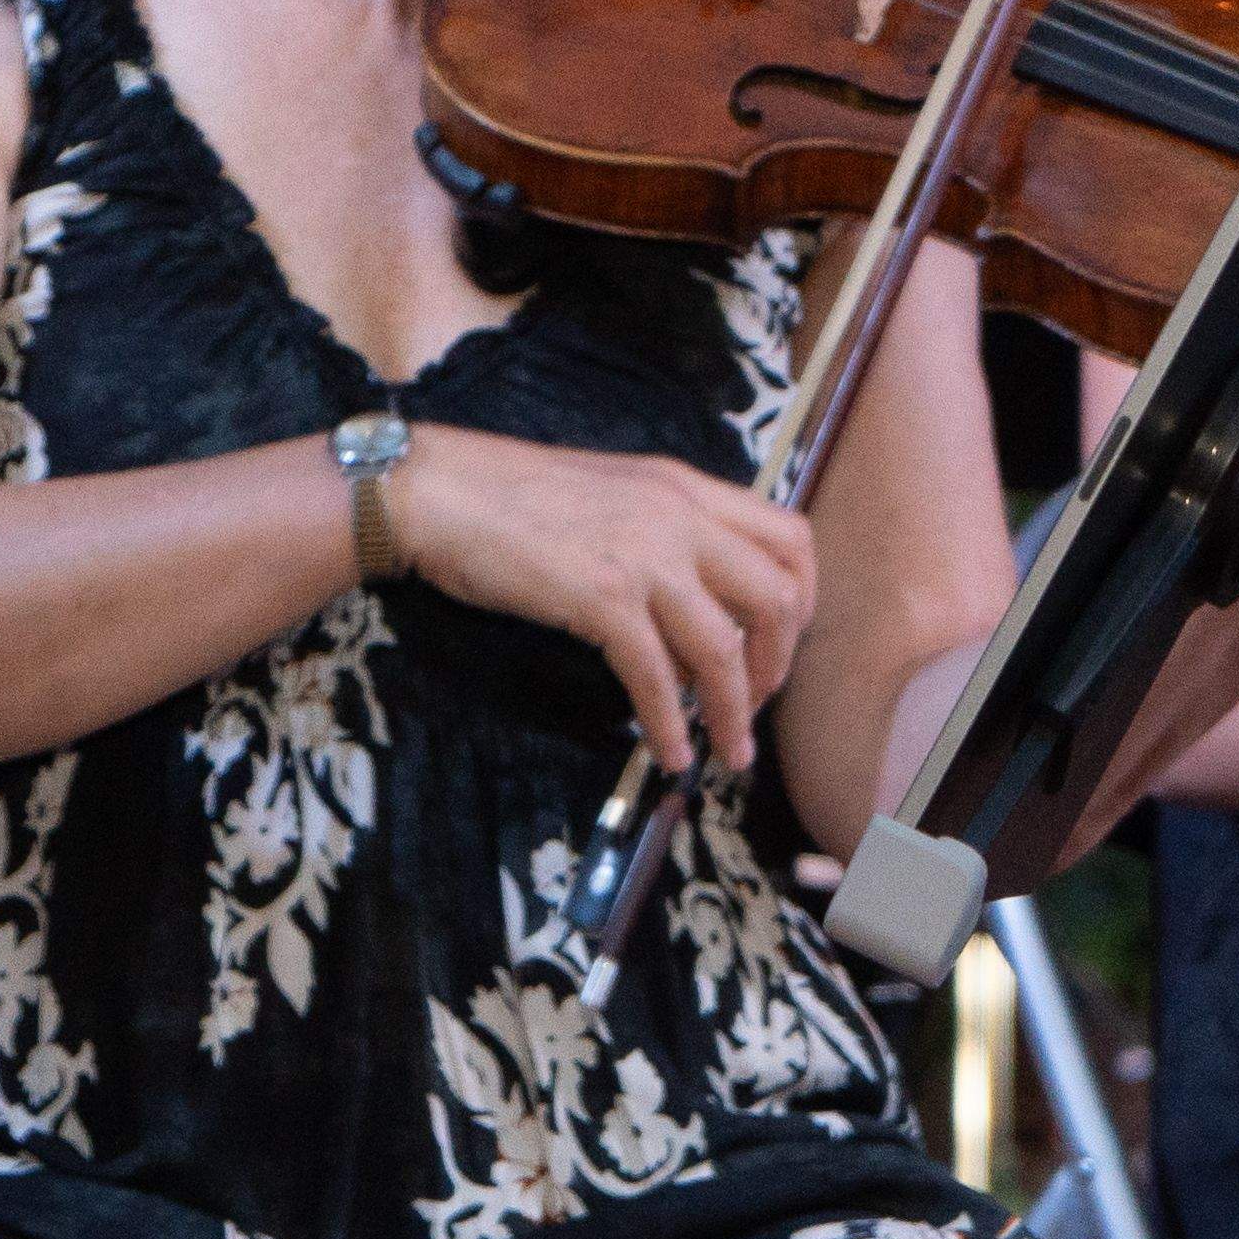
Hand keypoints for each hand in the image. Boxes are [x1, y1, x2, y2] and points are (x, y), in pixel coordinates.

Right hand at [384, 430, 810, 777]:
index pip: (791, 538)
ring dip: (735, 712)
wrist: (436, 489)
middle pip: (778, 597)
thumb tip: (696, 610)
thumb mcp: (612, 494)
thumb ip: (665, 533)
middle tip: (755, 703)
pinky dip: (671, 724)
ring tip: (727, 750)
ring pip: (726, 648)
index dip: (803, 600)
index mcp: (685, 487)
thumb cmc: (508, 495)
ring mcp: (644, 555)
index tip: (779, 644)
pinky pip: (658, 676)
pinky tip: (667, 751)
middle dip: (778, 664)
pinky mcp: (602, 597)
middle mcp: (679, 516)